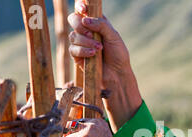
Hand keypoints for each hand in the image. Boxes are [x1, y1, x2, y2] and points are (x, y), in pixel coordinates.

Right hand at [68, 1, 141, 131]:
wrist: (117, 74)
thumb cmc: (118, 55)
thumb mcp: (114, 37)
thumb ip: (101, 25)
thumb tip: (85, 19)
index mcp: (96, 23)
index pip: (84, 10)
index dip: (80, 6)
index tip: (83, 8)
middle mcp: (87, 31)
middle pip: (73, 20)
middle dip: (79, 24)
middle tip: (90, 32)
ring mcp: (81, 43)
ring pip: (73, 35)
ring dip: (86, 41)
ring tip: (99, 49)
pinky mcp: (77, 56)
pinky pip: (73, 49)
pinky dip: (83, 51)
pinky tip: (93, 55)